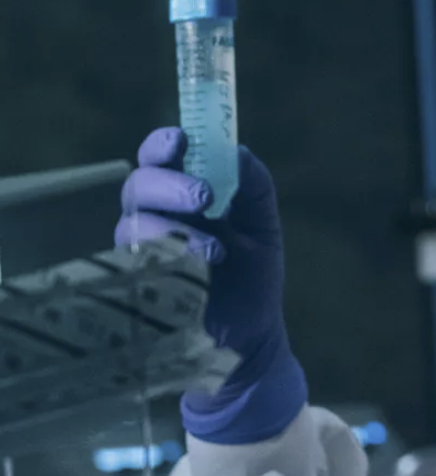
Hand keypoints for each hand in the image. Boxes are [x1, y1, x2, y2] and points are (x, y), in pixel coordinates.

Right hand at [117, 128, 306, 442]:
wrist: (251, 335)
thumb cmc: (251, 277)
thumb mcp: (262, 226)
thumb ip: (253, 185)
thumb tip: (236, 151)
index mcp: (182, 196)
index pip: (160, 158)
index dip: (164, 144)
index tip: (182, 139)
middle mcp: (155, 218)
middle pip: (138, 185)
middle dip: (168, 184)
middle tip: (203, 196)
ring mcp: (142, 253)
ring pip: (133, 224)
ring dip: (174, 229)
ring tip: (215, 249)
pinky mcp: (138, 286)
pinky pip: (135, 264)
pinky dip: (168, 261)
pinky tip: (200, 268)